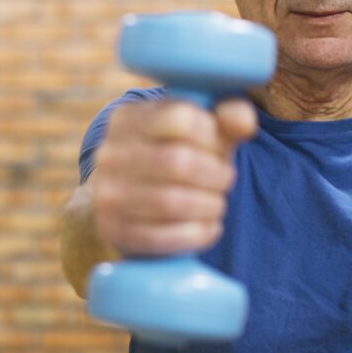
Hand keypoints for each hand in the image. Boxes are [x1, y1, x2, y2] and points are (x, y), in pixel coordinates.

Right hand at [90, 98, 257, 256]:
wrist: (126, 199)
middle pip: (179, 162)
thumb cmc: (174, 154)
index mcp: (127, 117)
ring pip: (172, 202)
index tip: (222, 148)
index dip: (213, 136)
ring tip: (218, 203)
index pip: (180, 119)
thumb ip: (228, 116)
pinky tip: (210, 227)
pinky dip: (197, 234)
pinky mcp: (115, 230)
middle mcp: (109, 153)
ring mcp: (108, 194)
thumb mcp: (199, 130)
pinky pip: (163, 237)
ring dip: (210, 205)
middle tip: (227, 180)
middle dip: (216, 175)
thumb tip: (244, 123)